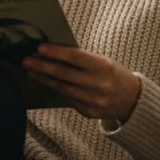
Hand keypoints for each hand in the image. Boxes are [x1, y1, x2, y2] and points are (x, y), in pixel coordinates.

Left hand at [22, 44, 140, 121]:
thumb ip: (82, 58)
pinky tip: (46, 83)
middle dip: (42, 67)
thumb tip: (53, 51)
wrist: (132, 100)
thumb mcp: (103, 61)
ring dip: (44, 79)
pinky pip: (67, 99)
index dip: (55, 52)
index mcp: (103, 66)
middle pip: (64, 74)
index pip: (74, 56)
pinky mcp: (89, 112)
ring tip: (31, 72)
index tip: (39, 48)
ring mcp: (94, 100)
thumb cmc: (114, 74)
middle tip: (26, 61)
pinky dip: (56, 90)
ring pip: (62, 88)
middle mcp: (98, 84)